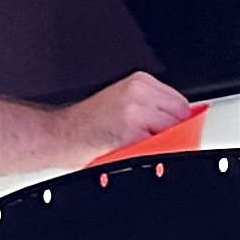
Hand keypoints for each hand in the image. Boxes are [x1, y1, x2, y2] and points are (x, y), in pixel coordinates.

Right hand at [57, 71, 197, 162]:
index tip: (172, 132)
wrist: (57, 135)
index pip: (180, 103)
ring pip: (172, 134)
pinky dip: (150, 157)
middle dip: (173, 134)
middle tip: (151, 143)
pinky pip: (158, 149)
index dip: (178, 122)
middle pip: (181, 117)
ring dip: (162, 146)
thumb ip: (152, 108)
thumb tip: (182, 122)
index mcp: (140, 82)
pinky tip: (131, 153)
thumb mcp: (123, 103)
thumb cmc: (87, 125)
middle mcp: (138, 94)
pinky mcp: (130, 135)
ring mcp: (135, 113)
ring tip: (137, 147)